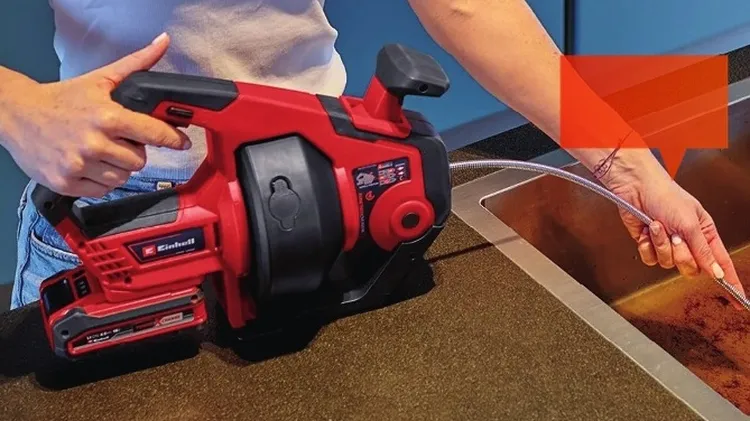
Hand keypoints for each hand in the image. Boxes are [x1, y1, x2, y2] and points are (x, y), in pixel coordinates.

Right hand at [0, 32, 189, 197]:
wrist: (17, 114)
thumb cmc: (61, 99)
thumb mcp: (101, 79)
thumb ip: (136, 64)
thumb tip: (163, 43)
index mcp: (107, 117)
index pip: (154, 133)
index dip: (172, 139)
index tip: (182, 142)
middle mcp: (94, 143)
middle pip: (140, 160)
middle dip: (134, 151)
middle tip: (118, 140)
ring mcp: (79, 164)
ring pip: (122, 178)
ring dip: (118, 168)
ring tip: (102, 152)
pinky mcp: (67, 182)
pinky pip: (102, 190)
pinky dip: (100, 180)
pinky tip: (89, 164)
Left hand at [604, 151, 745, 303]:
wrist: (636, 188)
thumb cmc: (666, 197)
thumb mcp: (690, 224)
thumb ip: (703, 251)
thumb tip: (717, 273)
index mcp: (705, 234)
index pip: (721, 263)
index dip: (730, 282)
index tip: (739, 301)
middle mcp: (688, 242)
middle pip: (692, 268)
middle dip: (682, 255)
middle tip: (676, 237)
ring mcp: (668, 244)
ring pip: (669, 264)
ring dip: (662, 246)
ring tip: (658, 227)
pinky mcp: (650, 245)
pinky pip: (651, 260)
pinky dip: (648, 246)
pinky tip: (646, 231)